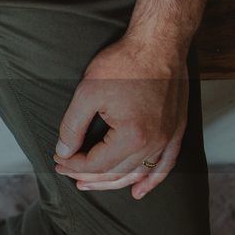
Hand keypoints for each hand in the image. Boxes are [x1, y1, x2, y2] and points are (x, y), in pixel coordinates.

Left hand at [53, 35, 189, 199]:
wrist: (159, 43)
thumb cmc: (124, 64)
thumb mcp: (87, 93)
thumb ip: (72, 126)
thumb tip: (63, 151)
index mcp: (132, 136)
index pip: (96, 163)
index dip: (72, 164)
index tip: (58, 158)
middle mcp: (154, 142)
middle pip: (115, 172)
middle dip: (87, 176)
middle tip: (66, 171)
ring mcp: (168, 138)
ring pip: (137, 173)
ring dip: (112, 182)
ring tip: (89, 184)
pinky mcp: (176, 130)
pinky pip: (165, 165)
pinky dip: (151, 181)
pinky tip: (138, 192)